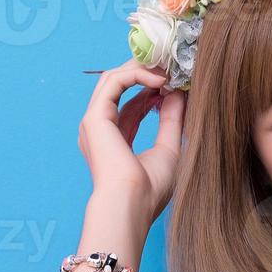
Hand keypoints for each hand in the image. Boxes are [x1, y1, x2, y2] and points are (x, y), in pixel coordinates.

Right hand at [77, 59, 186, 229]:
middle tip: (172, 67)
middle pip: (119, 87)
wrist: (132, 204)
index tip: (176, 84)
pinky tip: (160, 79)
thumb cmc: (150, 188)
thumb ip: (172, 120)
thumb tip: (177, 93)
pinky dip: (136, 74)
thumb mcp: (169, 148)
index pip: (131, 105)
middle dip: (145, 73)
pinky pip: (113, 81)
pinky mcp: (95, 117)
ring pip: (113, 78)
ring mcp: (94, 122)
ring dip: (141, 68)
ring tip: (168, 69)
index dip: (153, 90)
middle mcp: (100, 129)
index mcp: (114, 140)